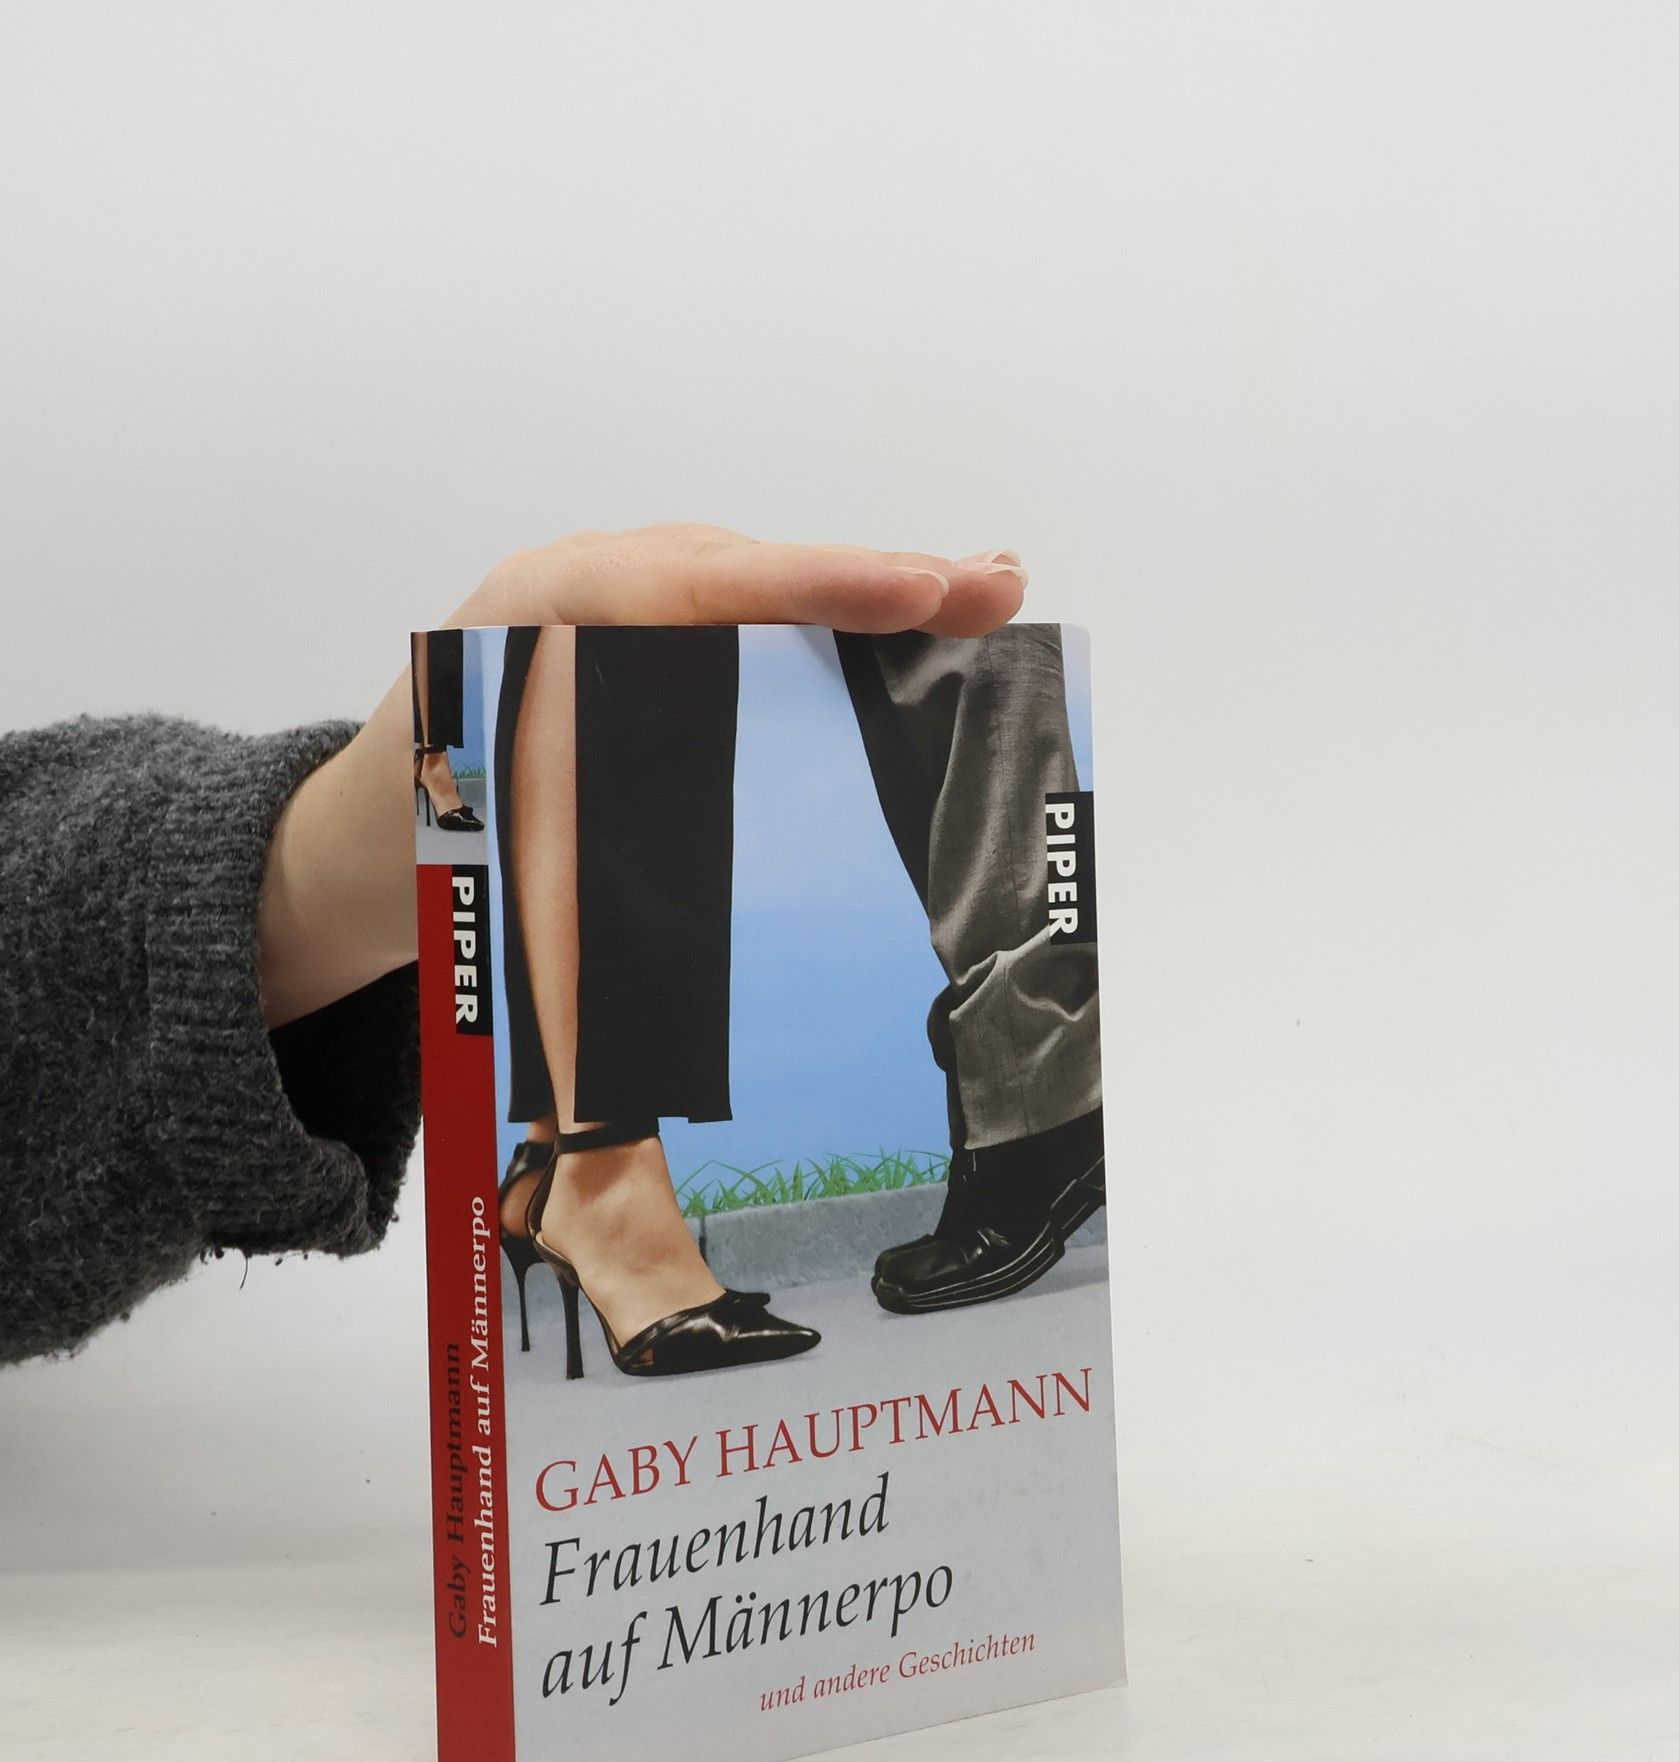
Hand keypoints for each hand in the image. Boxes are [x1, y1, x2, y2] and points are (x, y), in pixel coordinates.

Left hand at [256, 525, 1028, 1026]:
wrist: (357, 833)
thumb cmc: (422, 853)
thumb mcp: (487, 853)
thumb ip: (582, 862)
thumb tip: (708, 949)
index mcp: (532, 622)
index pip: (689, 584)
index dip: (811, 585)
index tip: (914, 592)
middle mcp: (580, 590)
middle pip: (746, 568)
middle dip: (874, 577)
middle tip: (995, 588)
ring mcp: (612, 602)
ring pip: (755, 586)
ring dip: (868, 598)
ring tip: (981, 601)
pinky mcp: (641, 636)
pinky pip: (742, 615)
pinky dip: (827, 624)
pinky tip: (913, 632)